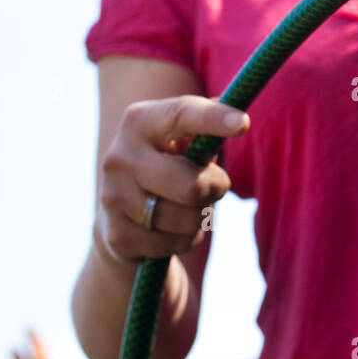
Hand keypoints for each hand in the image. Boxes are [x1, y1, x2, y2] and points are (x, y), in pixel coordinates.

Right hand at [95, 95, 248, 265]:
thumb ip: (209, 128)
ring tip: (187, 207)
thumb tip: (238, 116)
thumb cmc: (169, 165)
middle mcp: (121, 156)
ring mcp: (114, 197)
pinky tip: (171, 228)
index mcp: (140, 122)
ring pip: (187, 219)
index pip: (181, 115)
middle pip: (191, 185)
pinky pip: (176, 243)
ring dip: (200, 217)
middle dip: (215, 189)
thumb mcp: (185, 140)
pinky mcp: (117, 234)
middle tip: (213, 186)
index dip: (214, 119)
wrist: (120, 213)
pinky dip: (186, 238)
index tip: (244, 123)